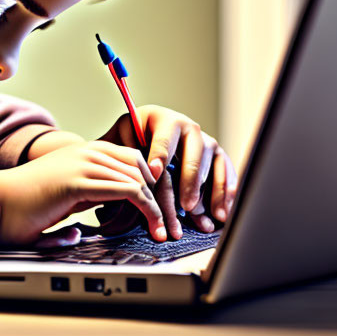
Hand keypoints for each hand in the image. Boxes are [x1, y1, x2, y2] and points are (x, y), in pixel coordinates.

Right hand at [0, 141, 167, 246]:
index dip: (148, 184)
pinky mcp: (79, 181)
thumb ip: (68, 213)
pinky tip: (152, 227)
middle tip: (168, 223)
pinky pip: (129, 190)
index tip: (158, 212)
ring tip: (164, 230)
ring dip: (158, 206)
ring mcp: (82, 163)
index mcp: (79, 155)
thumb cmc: (11, 211)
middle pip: (141, 165)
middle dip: (160, 195)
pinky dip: (148, 210)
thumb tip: (76, 234)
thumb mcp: (51, 207)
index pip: (129, 159)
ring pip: (140, 178)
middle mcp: (84, 152)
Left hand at [99, 105, 237, 237]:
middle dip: (189, 181)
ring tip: (208, 216)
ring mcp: (205, 140)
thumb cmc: (132, 139)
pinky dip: (226, 193)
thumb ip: (118, 148)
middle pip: (193, 154)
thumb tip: (109, 164)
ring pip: (212, 165)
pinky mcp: (217, 155)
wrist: (150, 134)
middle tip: (186, 205)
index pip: (163, 139)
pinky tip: (222, 213)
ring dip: (212, 192)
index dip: (159, 156)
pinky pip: (226, 172)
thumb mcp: (121, 138)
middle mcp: (188, 127)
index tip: (154, 173)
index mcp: (163, 119)